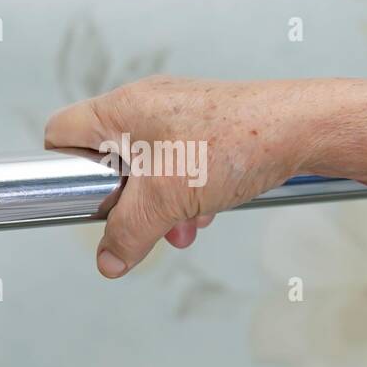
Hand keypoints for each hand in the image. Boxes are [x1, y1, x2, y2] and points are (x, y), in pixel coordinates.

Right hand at [44, 76, 325, 277]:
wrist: (303, 130)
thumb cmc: (236, 144)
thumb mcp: (166, 198)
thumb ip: (129, 231)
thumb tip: (108, 259)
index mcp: (123, 110)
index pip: (63, 134)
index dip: (64, 172)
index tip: (89, 204)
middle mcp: (150, 106)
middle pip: (111, 160)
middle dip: (128, 202)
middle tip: (145, 222)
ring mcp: (184, 116)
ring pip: (153, 171)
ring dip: (164, 206)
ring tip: (186, 226)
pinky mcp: (214, 130)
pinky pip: (185, 168)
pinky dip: (192, 194)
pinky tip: (211, 211)